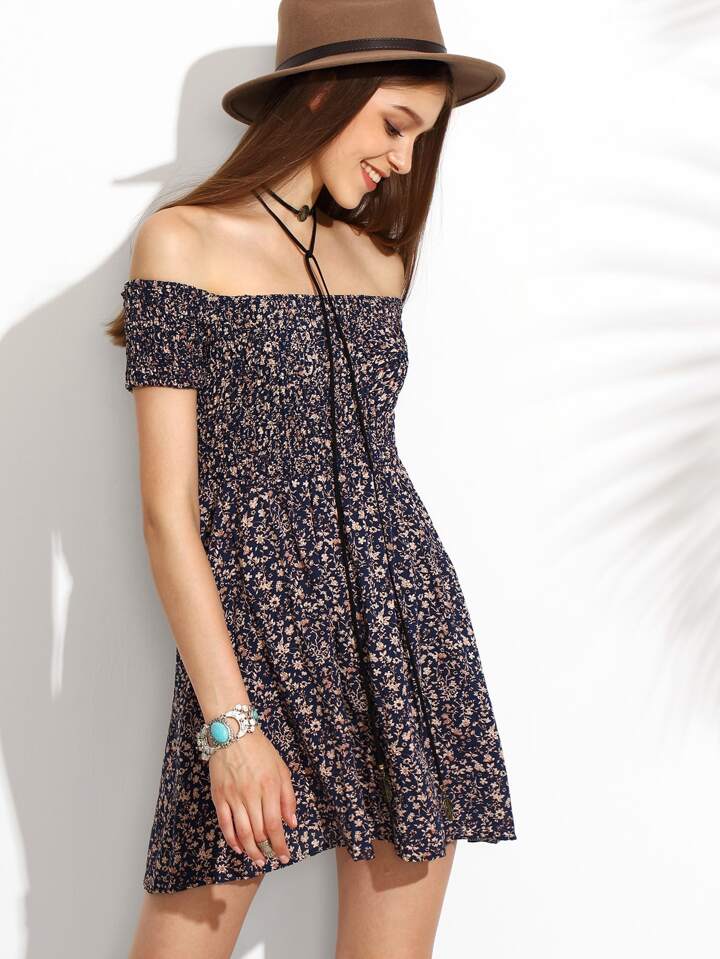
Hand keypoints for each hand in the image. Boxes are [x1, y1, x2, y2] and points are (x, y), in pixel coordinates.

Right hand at [209, 727, 297, 867]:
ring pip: (242, 832)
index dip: (280, 845)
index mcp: (270, 787)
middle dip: (267, 850)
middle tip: (271, 859)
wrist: (234, 733)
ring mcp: (233, 796)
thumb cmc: (260, 750)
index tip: (285, 856)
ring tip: (258, 860)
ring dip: (251, 851)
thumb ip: (288, 798)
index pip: (275, 825)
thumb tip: (292, 823)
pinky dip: (232, 840)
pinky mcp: (219, 796)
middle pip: (259, 832)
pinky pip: (225, 824)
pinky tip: (239, 848)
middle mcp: (251, 794)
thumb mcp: (282, 769)